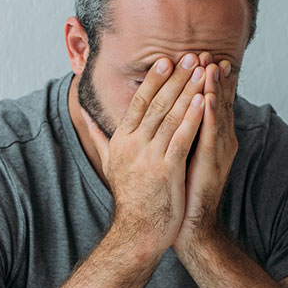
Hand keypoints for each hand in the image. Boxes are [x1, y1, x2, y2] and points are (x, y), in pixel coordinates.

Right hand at [79, 53, 205, 255]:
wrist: (138, 232)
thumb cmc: (130, 198)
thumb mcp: (109, 164)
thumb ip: (99, 138)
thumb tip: (82, 116)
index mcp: (121, 141)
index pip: (138, 103)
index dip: (153, 80)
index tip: (166, 60)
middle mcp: (133, 145)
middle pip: (156, 104)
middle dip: (176, 78)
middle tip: (191, 55)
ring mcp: (149, 157)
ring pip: (171, 116)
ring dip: (189, 90)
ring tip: (202, 70)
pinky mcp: (166, 170)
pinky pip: (182, 137)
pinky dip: (193, 117)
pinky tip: (205, 100)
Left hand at [173, 53, 237, 257]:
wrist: (189, 223)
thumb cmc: (180, 190)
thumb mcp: (175, 155)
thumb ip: (171, 133)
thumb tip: (157, 115)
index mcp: (208, 137)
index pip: (209, 101)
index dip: (205, 79)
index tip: (199, 57)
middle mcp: (218, 141)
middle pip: (218, 102)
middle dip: (212, 77)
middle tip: (208, 53)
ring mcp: (218, 152)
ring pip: (218, 114)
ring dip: (215, 88)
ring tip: (211, 65)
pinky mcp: (212, 163)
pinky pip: (213, 135)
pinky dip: (213, 115)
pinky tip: (209, 98)